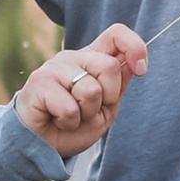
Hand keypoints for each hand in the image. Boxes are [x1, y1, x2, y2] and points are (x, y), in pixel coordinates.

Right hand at [13, 22, 147, 157]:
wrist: (42, 146)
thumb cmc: (74, 126)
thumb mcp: (106, 109)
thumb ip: (118, 85)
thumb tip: (132, 63)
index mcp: (91, 59)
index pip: (117, 34)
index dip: (134, 47)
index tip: (140, 69)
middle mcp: (72, 58)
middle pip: (109, 66)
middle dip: (108, 97)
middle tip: (89, 110)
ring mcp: (53, 67)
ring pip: (91, 89)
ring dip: (86, 113)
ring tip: (71, 116)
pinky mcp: (39, 82)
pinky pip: (70, 108)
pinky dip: (69, 122)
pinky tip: (56, 120)